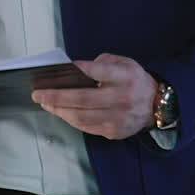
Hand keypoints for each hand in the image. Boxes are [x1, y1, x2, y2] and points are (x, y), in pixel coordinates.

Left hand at [32, 53, 157, 139]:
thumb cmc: (133, 80)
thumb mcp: (124, 63)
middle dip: (56, 97)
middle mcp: (122, 98)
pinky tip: (60, 111)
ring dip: (58, 110)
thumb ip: (102, 63)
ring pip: (81, 117)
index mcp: (125, 77)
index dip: (77, 71)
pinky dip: (70, 119)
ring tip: (44, 103)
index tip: (56, 71)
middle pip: (83, 99)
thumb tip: (75, 69)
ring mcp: (118, 118)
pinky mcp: (114, 132)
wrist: (157, 106)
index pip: (98, 72)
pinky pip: (86, 127)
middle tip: (37, 94)